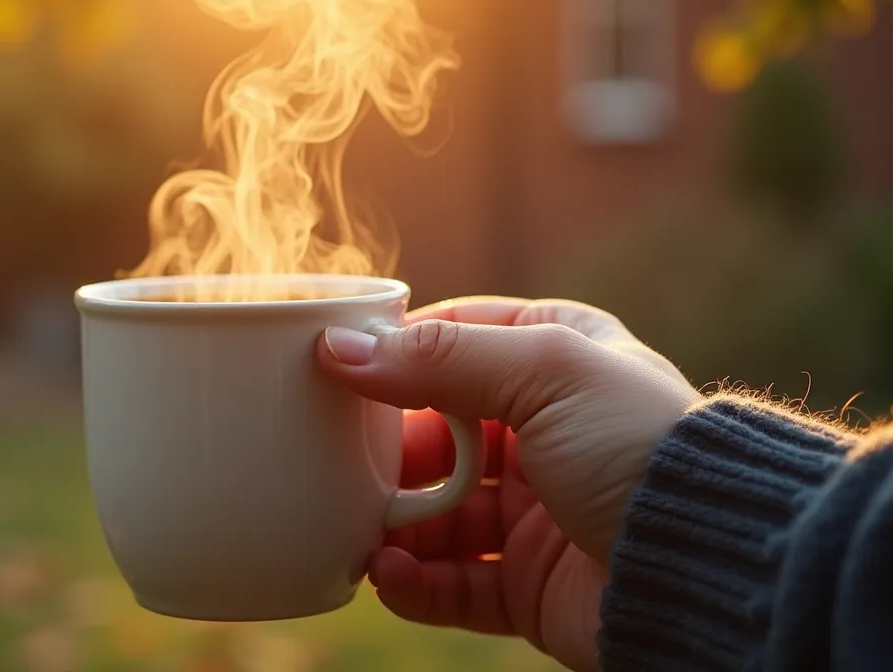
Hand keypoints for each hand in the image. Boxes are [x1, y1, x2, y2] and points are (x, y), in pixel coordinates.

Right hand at [315, 297, 700, 670]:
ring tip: (362, 533)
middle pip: (433, 434)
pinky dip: (414, 582)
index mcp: (556, 360)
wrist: (709, 564)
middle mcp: (542, 432)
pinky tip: (389, 573)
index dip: (397, 353)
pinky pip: (451, 583)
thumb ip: (440, 358)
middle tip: (346, 463)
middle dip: (388, 453)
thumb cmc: (642, 446)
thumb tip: (341, 349)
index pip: (456, 340)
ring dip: (392, 525)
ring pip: (434, 515)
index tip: (338, 367)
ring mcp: (532, 511)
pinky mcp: (527, 582)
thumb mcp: (545, 370)